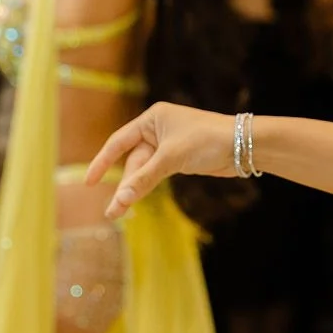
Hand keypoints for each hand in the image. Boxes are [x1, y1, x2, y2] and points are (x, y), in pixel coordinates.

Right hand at [88, 102, 236, 218]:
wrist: (243, 145)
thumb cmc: (207, 140)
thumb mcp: (172, 157)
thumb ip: (146, 177)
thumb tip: (123, 198)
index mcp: (152, 119)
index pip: (119, 141)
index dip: (102, 161)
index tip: (89, 181)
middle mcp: (157, 130)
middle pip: (132, 161)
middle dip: (123, 185)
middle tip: (112, 211)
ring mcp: (168, 146)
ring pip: (144, 171)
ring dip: (134, 190)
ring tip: (120, 213)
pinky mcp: (179, 159)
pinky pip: (156, 175)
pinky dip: (147, 187)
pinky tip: (136, 201)